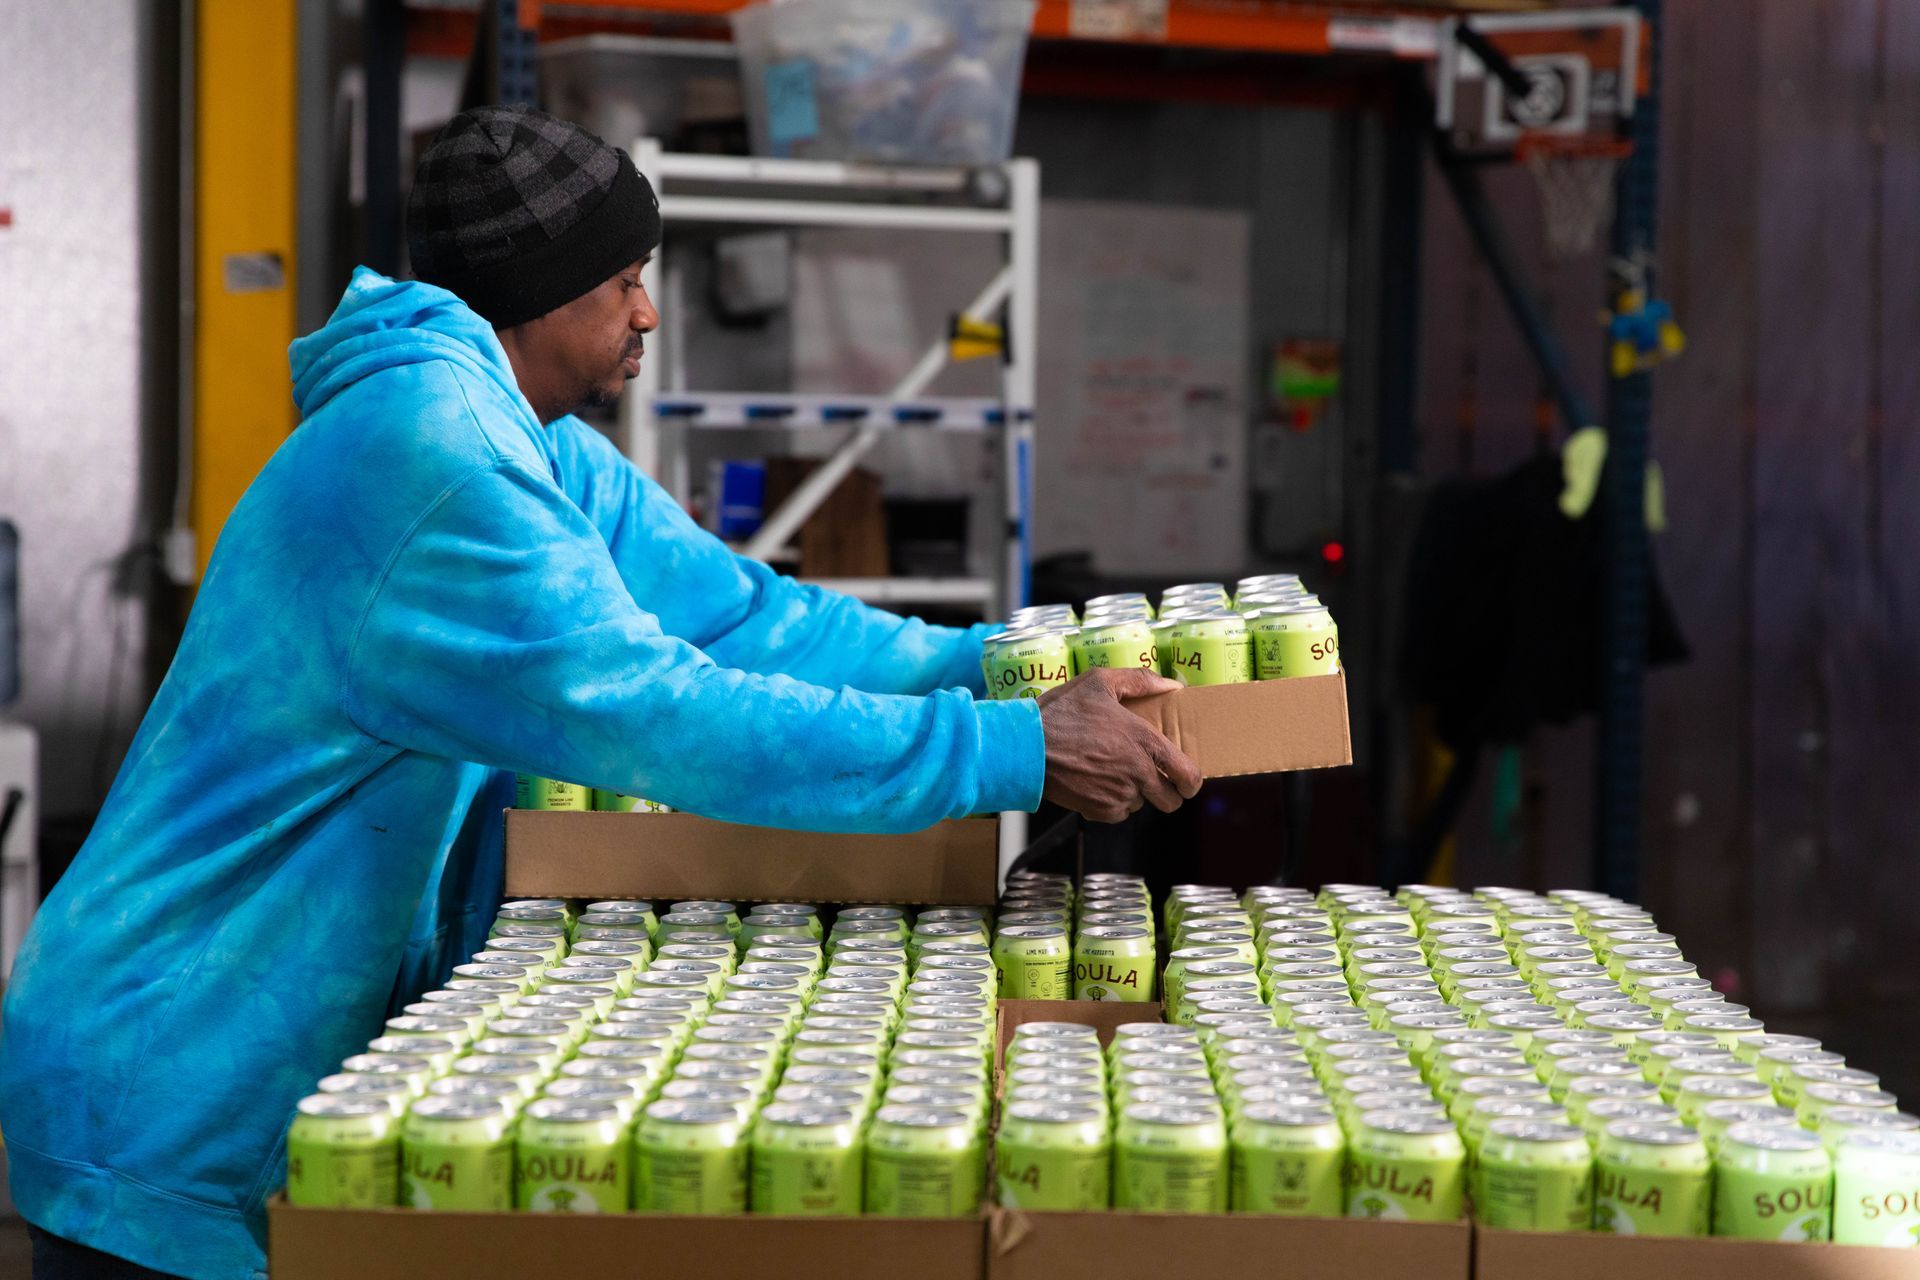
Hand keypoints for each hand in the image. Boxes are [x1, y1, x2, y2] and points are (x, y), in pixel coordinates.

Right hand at [1037, 668, 1202, 823]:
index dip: (1192, 782)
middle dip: (1167, 792)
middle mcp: (1137, 772)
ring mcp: (1119, 794)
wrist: (1025, 748)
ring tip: (1112, 772)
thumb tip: (1171, 685)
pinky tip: (1096, 783)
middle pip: (1171, 800)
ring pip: (1141, 804)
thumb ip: (1139, 680)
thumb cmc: (1060, 712)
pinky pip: (1118, 813)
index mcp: (1144, 741)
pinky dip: (1112, 803)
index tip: (1186, 781)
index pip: (1188, 774)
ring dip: (1134, 793)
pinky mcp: (1099, 810)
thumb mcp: (1098, 682)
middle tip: (1153, 779)